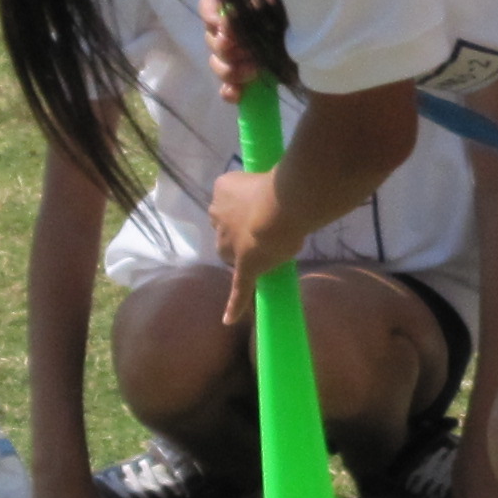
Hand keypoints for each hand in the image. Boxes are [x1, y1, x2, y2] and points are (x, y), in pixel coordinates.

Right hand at [201, 0, 280, 100]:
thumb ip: (255, 7)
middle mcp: (223, 32)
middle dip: (228, 49)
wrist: (306, 35)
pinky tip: (238, 94)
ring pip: (217, 65)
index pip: (207, 7)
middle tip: (248, 51)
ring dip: (232, 70)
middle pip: (212, 41)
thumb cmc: (286, 14)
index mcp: (228, 8)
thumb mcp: (274, 5)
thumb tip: (233, 17)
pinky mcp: (239, 79)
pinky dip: (231, 92)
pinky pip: (226, 88)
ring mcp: (230, 58)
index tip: (224, 26)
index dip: (211, 17)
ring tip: (255, 70)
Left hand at [209, 166, 302, 325]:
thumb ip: (265, 189)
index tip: (259, 207)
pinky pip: (238, 289)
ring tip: (267, 251)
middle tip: (265, 228)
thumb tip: (274, 201)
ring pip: (229, 252)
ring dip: (242, 252)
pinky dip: (234, 305)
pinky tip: (229, 318)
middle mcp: (218, 218)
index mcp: (223, 190)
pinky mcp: (243, 268)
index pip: (227, 202)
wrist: (277, 208)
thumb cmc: (278, 186)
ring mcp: (229, 246)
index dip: (243, 208)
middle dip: (239, 230)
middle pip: (224, 229)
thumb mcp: (265, 178)